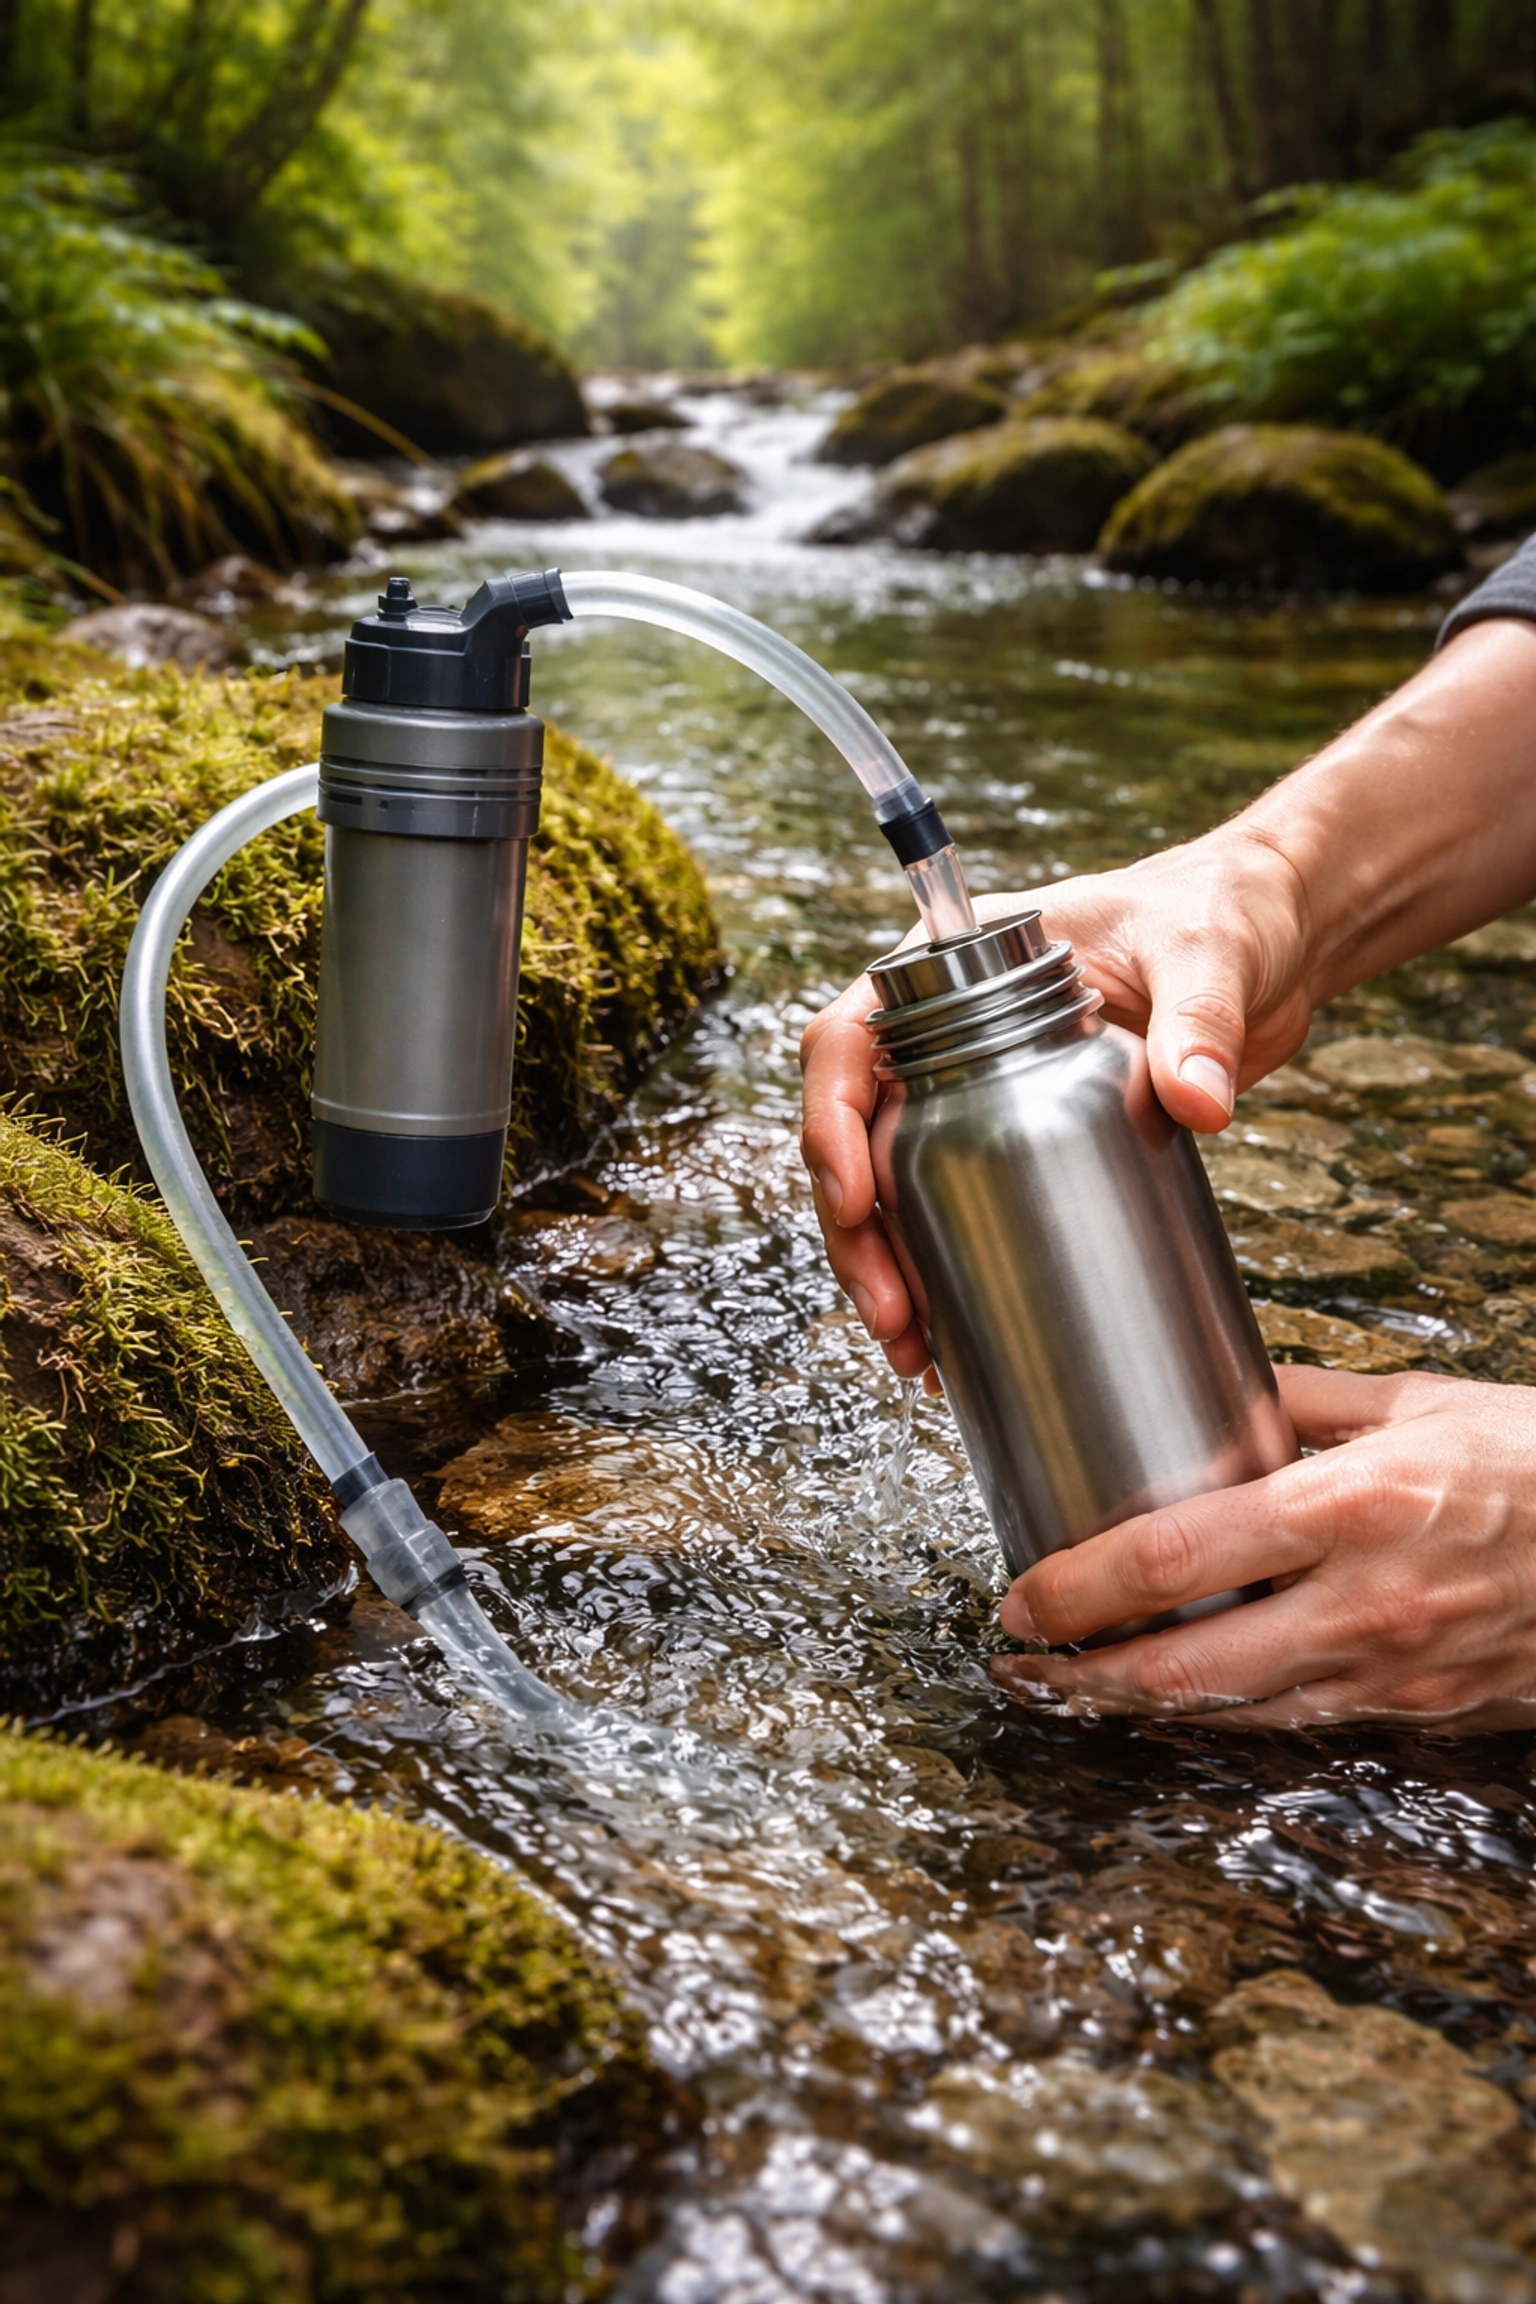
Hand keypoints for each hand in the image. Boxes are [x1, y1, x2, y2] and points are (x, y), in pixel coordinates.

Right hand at [799, 828, 1313, 1374]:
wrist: (1272, 940)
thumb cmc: (1222, 912)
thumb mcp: (1207, 956)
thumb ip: (1198, 1021)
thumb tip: (1197, 1103)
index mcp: (954, 962)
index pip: (850, 1040)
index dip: (834, 1122)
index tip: (857, 1199)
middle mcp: (945, 1029)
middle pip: (859, 1135)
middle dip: (859, 1233)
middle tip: (893, 1314)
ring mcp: (979, 1086)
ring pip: (895, 1182)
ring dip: (891, 1267)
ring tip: (914, 1353)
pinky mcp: (1025, 1132)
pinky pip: (957, 1202)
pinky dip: (947, 1269)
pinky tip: (955, 1340)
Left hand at [991, 1364, 1535, 1730]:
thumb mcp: (1422, 1402)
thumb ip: (1307, 1400)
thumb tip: (1219, 1390)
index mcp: (1358, 1505)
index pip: (1181, 1556)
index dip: (1084, 1585)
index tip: (1025, 1590)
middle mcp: (1366, 1602)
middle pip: (1184, 1665)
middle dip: (1080, 1670)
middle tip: (1019, 1654)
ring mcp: (1392, 1670)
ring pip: (1228, 1713)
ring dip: (1131, 1705)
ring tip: (1065, 1683)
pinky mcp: (1416, 1712)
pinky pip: (1289, 1722)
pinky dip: (1215, 1715)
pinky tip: (1170, 1697)